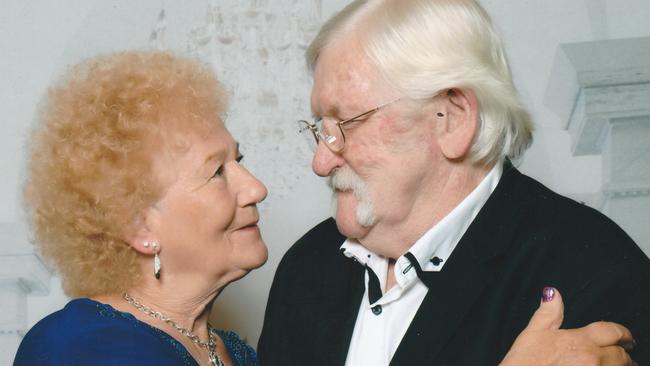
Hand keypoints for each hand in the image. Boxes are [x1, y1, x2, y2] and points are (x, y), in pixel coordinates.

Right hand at [500, 287, 636, 365]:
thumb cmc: (525, 362)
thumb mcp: (533, 332)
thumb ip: (548, 312)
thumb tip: (552, 294)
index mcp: (580, 340)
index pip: (612, 331)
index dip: (622, 332)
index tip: (625, 336)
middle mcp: (591, 359)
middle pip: (621, 354)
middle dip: (623, 352)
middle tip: (625, 353)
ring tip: (622, 365)